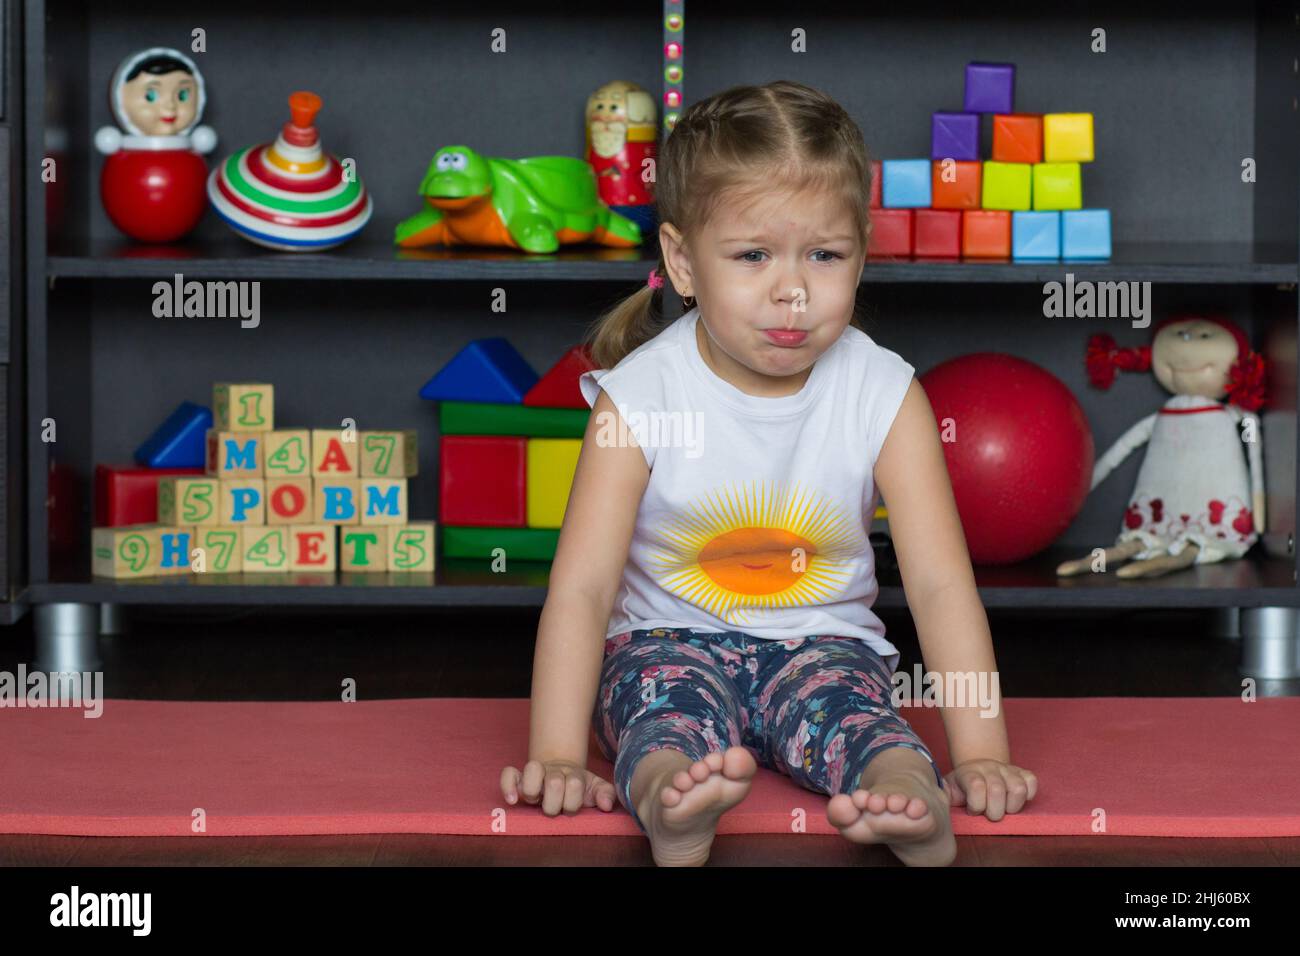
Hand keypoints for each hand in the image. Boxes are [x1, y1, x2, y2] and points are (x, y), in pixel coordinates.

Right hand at [501, 759, 618, 819]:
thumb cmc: (579, 786)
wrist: (561, 773)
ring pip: (532, 768)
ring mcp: (535, 773)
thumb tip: (607, 805)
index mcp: (572, 775)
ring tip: (536, 799)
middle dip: (554, 803)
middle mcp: (553, 771)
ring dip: (533, 790)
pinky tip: (513, 800)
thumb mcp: (595, 788)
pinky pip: (508, 774)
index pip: (574, 783)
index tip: (571, 806)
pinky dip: (509, 786)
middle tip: (554, 807)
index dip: (573, 800)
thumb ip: (606, 793)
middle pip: (554, 782)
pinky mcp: (517, 777)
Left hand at [945, 759, 1036, 820]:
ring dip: (1013, 806)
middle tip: (990, 814)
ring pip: (1018, 788)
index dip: (976, 805)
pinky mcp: (1023, 772)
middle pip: (997, 790)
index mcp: (969, 772)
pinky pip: (1032, 781)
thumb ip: (943, 792)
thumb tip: (939, 794)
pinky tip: (1015, 799)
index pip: (976, 786)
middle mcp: (989, 768)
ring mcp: (1007, 769)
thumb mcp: (949, 788)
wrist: (977, 767)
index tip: (973, 810)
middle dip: (994, 811)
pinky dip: (1028, 794)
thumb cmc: (963, 786)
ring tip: (1005, 809)